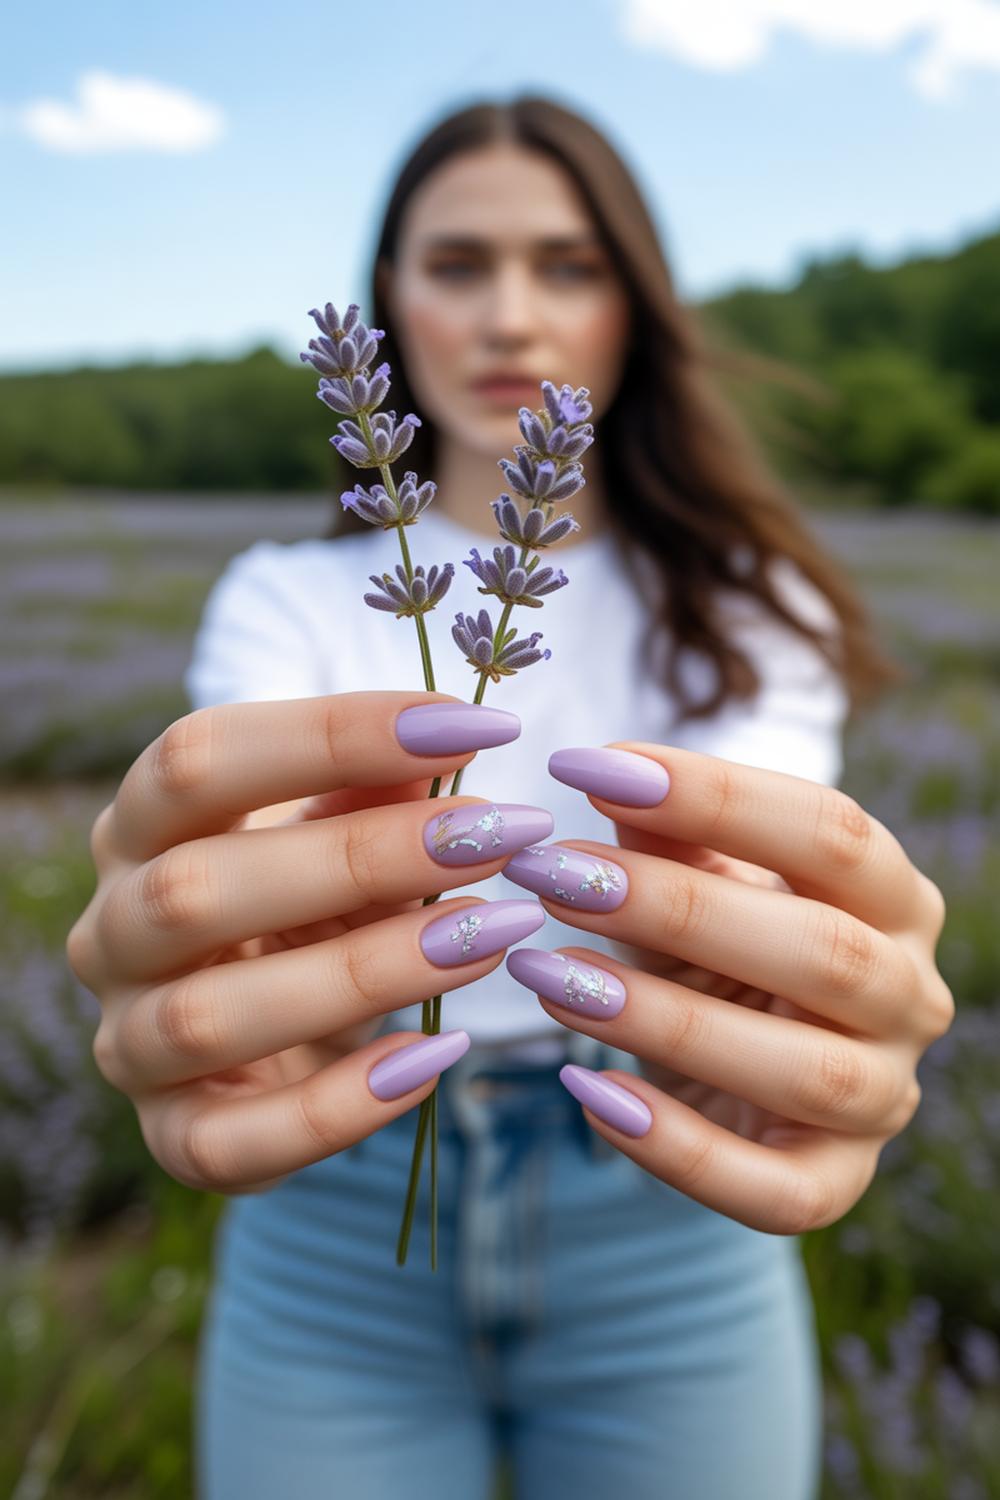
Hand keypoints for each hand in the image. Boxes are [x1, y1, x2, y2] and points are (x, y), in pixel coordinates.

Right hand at [68, 692, 547, 1194]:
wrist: (270, 1035)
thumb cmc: (306, 908)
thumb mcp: (340, 837)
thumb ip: (380, 791)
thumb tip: (457, 736)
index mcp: (141, 829)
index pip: (200, 758)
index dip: (333, 733)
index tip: (473, 726)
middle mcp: (113, 931)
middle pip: (198, 888)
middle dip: (361, 857)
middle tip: (493, 837)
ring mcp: (131, 1042)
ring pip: (214, 1016)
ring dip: (367, 972)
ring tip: (489, 935)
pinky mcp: (174, 1136)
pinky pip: (236, 1142)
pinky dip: (342, 1106)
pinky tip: (438, 1054)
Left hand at [503, 744, 952, 1234]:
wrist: (737, 1067)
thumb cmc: (717, 948)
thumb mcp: (695, 881)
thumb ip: (667, 831)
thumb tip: (610, 773)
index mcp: (893, 899)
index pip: (831, 832)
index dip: (714, 795)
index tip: (588, 768)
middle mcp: (912, 996)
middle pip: (822, 949)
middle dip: (675, 907)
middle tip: (551, 875)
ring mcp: (884, 1099)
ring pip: (800, 1070)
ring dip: (662, 1021)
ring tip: (546, 977)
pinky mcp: (835, 1183)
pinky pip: (774, 1191)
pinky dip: (678, 1151)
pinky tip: (587, 1091)